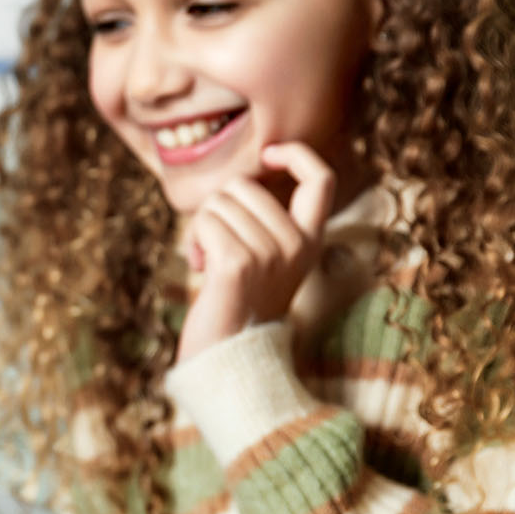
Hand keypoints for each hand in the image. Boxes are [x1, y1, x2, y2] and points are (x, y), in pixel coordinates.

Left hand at [176, 143, 336, 362]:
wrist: (230, 359)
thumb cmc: (237, 304)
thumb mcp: (265, 258)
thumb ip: (263, 220)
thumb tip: (240, 178)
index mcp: (311, 240)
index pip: (320, 179)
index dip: (296, 155)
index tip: (267, 154)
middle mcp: (298, 244)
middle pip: (245, 185)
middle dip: (219, 208)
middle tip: (218, 247)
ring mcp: (271, 253)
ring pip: (219, 202)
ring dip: (203, 227)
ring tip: (211, 263)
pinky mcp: (238, 263)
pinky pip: (204, 222)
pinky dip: (194, 241)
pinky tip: (201, 269)